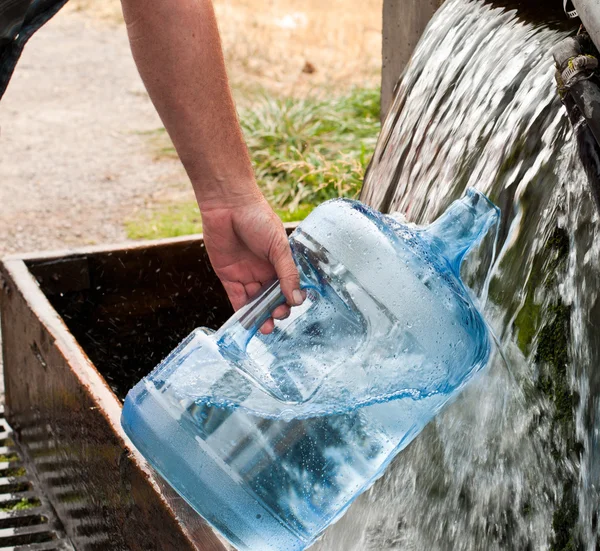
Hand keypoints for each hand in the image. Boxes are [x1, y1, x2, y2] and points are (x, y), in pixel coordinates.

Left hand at [200, 195, 303, 332]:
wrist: (228, 205)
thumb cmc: (258, 218)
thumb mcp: (278, 246)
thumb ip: (287, 273)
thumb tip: (297, 299)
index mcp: (280, 262)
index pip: (288, 286)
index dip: (291, 298)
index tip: (292, 305)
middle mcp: (264, 271)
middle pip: (272, 298)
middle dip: (277, 310)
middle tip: (278, 315)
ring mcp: (246, 275)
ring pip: (256, 302)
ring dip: (261, 316)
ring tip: (266, 328)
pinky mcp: (228, 277)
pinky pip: (237, 299)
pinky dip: (243, 313)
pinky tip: (249, 324)